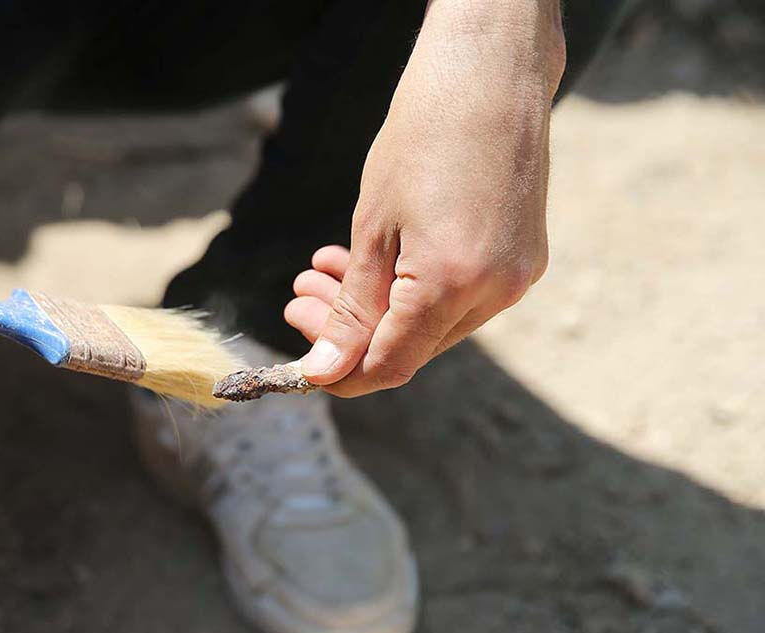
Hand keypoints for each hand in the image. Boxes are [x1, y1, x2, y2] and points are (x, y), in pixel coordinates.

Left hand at [286, 0, 565, 396]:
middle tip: (297, 298)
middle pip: (410, 347)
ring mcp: (516, 278)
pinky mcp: (524, 259)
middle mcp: (495, 292)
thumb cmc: (421, 137)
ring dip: (375, 307)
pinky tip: (372, 261)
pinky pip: (460, 296)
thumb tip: (327, 369)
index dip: (339, 372)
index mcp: (452, 285)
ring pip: (432, 323)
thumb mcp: (372, 227)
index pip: (388, 366)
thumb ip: (353, 307)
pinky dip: (412, 288)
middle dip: (348, 331)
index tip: (300, 355)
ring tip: (321, 270)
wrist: (490, 72)